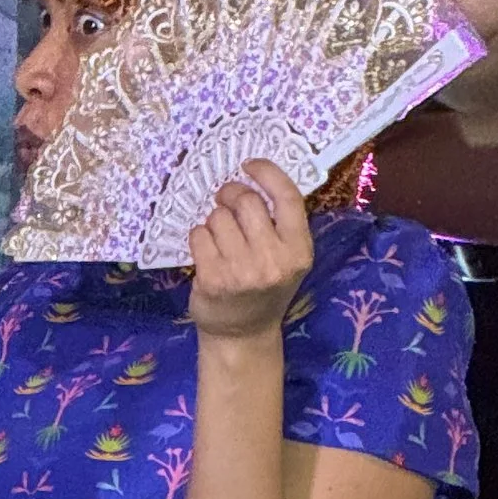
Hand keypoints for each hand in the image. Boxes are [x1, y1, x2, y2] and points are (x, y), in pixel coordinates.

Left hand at [187, 159, 312, 342]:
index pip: (287, 197)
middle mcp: (274, 260)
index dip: (267, 173)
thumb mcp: (287, 257)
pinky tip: (207, 253)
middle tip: (225, 200)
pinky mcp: (214, 279)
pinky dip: (198, 238)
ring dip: (213, 221)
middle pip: (246, 202)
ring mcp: (243, 271)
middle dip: (231, 195)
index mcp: (299, 250)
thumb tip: (250, 179)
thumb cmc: (264, 288)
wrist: (243, 334)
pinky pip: (198, 235)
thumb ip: (278, 223)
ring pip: (218, 217)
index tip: (249, 164)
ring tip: (220, 239)